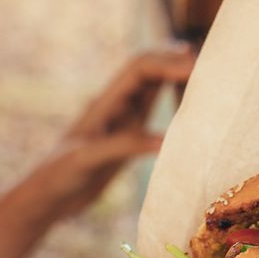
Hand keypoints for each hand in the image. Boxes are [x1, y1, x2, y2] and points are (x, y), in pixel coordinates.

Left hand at [24, 48, 194, 222]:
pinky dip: (172, 102)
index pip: (140, 68)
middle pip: (150, 68)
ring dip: (176, 76)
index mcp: (105, 102)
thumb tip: (166, 140)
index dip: (168, 61)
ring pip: (153, 87)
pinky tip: (191, 107)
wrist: (48, 197)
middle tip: (210, 63)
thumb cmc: (59, 175)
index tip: (196, 66)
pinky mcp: (127, 137)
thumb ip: (124, 145)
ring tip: (205, 74)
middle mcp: (116, 105)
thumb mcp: (89, 159)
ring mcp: (122, 120)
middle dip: (176, 60)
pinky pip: (153, 110)